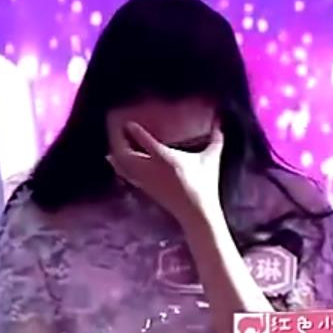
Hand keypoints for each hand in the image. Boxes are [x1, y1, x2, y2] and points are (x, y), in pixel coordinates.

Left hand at [106, 121, 223, 225]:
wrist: (196, 212)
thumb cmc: (205, 183)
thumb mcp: (211, 158)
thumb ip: (216, 138)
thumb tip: (221, 120)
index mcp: (165, 158)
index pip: (144, 141)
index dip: (134, 130)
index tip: (128, 122)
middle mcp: (150, 168)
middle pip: (125, 152)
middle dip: (118, 139)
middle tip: (116, 128)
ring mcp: (144, 179)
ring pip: (122, 164)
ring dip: (116, 150)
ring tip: (114, 140)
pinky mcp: (143, 188)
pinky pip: (125, 174)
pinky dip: (117, 164)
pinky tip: (112, 158)